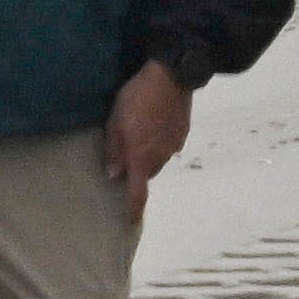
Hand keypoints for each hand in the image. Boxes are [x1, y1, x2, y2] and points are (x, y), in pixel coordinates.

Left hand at [106, 60, 192, 220]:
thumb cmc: (136, 98)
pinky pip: (169, 145)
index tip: (130, 222)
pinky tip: (155, 122)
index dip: (134, 210)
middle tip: (126, 151)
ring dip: (149, 154)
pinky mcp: (183, 133)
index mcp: (140, 158)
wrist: (172, 76)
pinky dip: (160, 141)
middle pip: (147, 174)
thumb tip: (114, 174)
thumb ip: (114, 150)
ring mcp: (174, 145)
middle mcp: (160, 157)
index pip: (138, 193)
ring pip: (158, 159)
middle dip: (137, 170)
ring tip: (141, 131)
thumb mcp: (115, 122)